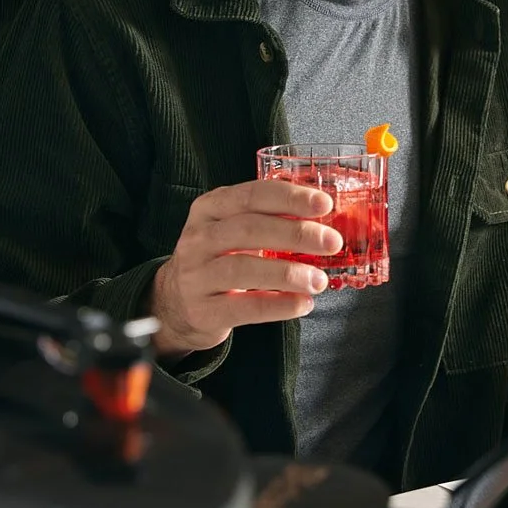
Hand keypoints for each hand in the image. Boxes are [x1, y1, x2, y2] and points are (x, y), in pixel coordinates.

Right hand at [149, 180, 339, 357]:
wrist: (175, 303)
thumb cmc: (217, 259)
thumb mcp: (231, 229)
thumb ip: (268, 220)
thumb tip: (324, 221)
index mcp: (209, 209)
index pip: (251, 195)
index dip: (289, 198)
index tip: (324, 204)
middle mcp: (198, 238)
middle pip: (248, 229)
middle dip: (296, 234)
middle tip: (331, 242)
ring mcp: (196, 276)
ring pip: (242, 268)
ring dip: (288, 273)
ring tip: (319, 280)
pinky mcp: (202, 311)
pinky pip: (243, 307)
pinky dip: (278, 306)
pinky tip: (302, 304)